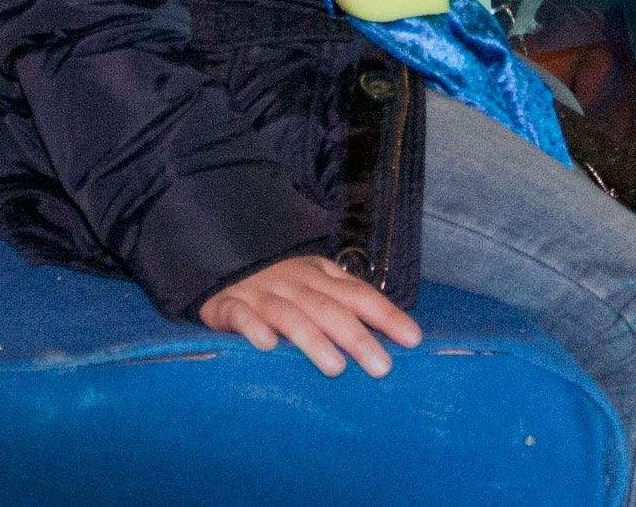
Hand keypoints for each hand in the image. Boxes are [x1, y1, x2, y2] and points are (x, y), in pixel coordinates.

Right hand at [199, 255, 422, 379]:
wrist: (222, 267)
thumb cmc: (280, 288)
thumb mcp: (314, 286)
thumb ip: (346, 305)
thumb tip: (394, 336)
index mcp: (317, 274)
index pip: (358, 293)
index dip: (385, 315)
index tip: (412, 339)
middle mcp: (292, 283)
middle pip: (328, 308)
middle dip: (357, 338)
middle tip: (382, 367)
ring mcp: (260, 294)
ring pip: (289, 316)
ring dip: (312, 340)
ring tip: (335, 369)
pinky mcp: (228, 306)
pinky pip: (241, 316)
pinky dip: (253, 328)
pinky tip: (267, 346)